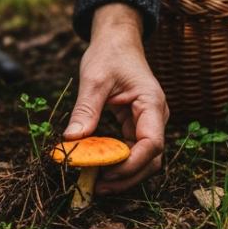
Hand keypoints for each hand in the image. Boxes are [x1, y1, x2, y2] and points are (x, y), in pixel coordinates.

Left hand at [63, 3, 168, 194]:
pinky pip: (132, 150)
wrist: (117, 41)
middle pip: (152, 158)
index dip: (132, 163)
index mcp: (151, 103)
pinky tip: (99, 168)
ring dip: (124, 174)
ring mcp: (148, 122)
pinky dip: (118, 162)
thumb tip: (71, 139)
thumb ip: (86, 109)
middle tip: (98, 187)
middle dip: (128, 177)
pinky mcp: (137, 125)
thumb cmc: (108, 55)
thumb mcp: (94, 79)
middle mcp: (155, 116)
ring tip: (97, 183)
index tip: (107, 173)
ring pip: (144, 159)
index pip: (152, 143)